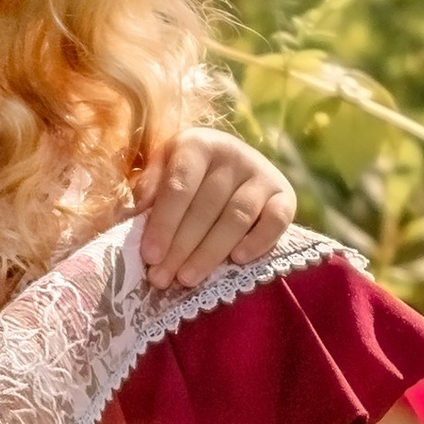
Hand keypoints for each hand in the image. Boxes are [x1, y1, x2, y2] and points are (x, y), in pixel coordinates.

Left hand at [136, 127, 296, 288]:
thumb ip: (149, 184)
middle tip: (162, 278)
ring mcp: (262, 174)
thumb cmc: (188, 173)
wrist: (234, 164)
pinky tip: (238, 260)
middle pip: (205, 207)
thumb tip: (138, 206)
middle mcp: (233, 154)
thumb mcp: (163, 167)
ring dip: (210, 252)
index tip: (149, 256)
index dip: (163, 223)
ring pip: (236, 218)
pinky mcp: (285, 194)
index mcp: (198, 144)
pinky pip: (276, 220)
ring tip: (187, 278)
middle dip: (181, 247)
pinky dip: (259, 241)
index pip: (179, 186)